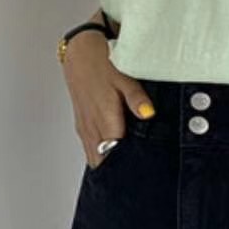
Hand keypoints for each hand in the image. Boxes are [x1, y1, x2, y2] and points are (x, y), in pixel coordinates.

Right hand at [61, 20, 155, 167]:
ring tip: (125, 171)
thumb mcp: (125, 77)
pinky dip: (100, 156)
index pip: (114, 155)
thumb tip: (148, 114)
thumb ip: (136, 98)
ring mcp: (85, 128)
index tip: (141, 171)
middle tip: (136, 176)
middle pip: (104, 161)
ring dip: (108, 164)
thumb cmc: (103, 62)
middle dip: (119, 169)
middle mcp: (92, 127)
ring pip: (95, 157)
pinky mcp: (82, 126)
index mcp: (104, 119)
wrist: (80, 52)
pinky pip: (90, 149)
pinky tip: (112, 157)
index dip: (127, 165)